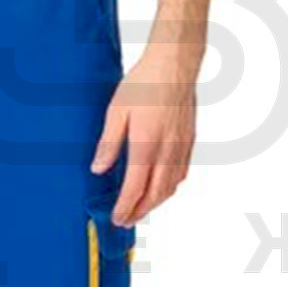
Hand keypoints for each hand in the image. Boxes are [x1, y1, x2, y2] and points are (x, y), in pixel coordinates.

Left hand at [90, 43, 198, 226]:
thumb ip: (108, 143)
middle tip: (127, 221)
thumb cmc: (145, 83)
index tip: (116, 219)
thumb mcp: (117, 111)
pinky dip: (170, 187)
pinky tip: (162, 187)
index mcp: (146, 145)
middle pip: (155, 194)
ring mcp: (181, 147)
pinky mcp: (189, 140)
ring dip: (156, 202)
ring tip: (141, 209)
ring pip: (171, 186)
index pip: (135, 189)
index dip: (125, 208)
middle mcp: (167, 151)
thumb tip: (98, 169)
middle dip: (140, 212)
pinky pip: (181, 173)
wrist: (175, 65)